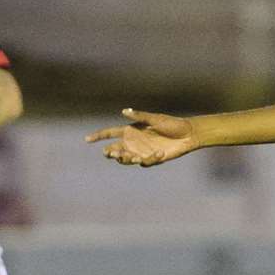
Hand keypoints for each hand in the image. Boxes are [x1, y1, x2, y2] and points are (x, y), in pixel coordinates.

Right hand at [85, 108, 199, 166]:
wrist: (187, 135)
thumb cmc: (172, 124)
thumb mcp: (155, 118)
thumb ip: (140, 116)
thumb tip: (125, 111)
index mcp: (131, 130)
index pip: (110, 133)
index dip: (98, 136)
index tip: (86, 140)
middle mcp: (133, 142)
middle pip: (114, 149)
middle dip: (111, 152)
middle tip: (112, 152)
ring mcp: (141, 152)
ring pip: (125, 159)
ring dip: (125, 159)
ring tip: (131, 157)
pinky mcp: (150, 159)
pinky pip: (144, 162)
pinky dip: (150, 159)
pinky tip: (159, 153)